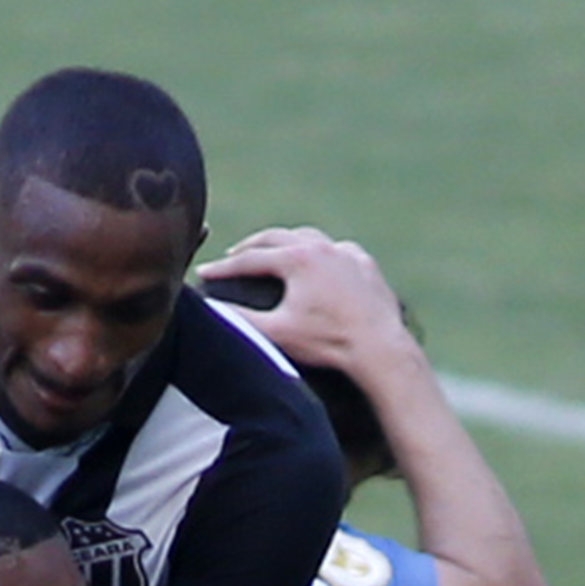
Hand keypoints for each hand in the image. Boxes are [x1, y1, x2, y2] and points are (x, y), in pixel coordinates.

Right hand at [196, 227, 420, 377]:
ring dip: (286, 242)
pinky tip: (318, 262)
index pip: (249, 259)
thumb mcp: (277, 333)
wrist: (379, 348)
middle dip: (251, 245)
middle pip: (277, 237)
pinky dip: (321, 253)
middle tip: (234, 254)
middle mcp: (322, 247)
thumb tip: (211, 310)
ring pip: (309, 237)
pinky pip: (338, 250)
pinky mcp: (365, 264)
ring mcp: (346, 253)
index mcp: (297, 258)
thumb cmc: (329, 343)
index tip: (205, 272)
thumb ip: (240, 320)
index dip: (223, 267)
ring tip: (273, 252)